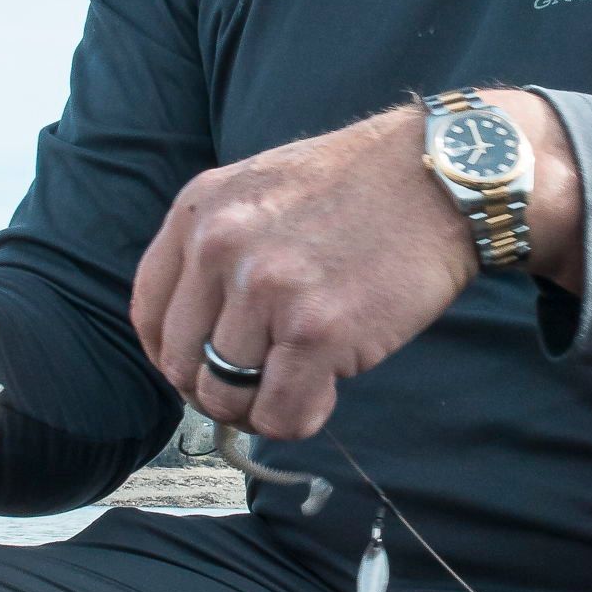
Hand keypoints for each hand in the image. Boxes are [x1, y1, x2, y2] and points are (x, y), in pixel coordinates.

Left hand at [130, 91, 582, 441]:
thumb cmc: (364, 185)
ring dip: (264, 404)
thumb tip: (197, 337)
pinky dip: (301, 417)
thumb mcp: (264, 186)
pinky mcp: (317, 330)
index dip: (177, 356)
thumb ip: (220, 247)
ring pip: (225, 397)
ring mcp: (267, 290)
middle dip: (220, 388)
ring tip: (305, 378)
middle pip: (181, 366)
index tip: (211, 365)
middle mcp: (220, 247)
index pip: (148, 315)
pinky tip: (329, 386)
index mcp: (199, 211)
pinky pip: (281, 413)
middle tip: (267, 380)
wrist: (444, 174)